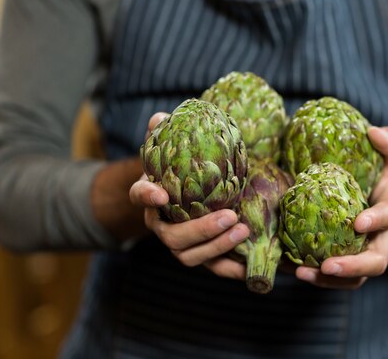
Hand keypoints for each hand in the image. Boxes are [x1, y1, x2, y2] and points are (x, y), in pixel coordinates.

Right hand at [128, 112, 249, 279]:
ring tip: (243, 230)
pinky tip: (249, 265)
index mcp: (150, 196)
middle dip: (200, 230)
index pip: (138, 195)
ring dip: (217, 247)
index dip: (146, 197)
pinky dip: (229, 269)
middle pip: (172, 237)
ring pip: (190, 256)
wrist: (186, 191)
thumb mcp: (171, 147)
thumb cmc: (179, 167)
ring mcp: (180, 243)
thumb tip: (160, 118)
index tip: (159, 195)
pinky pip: (211, 268)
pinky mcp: (200, 254)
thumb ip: (164, 131)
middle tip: (229, 216)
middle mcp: (161, 225)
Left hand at [295, 126, 387, 288]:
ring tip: (301, 273)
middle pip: (376, 262)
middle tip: (327, 266)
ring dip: (329, 280)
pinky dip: (316, 277)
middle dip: (353, 266)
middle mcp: (384, 238)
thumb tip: (373, 132)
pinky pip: (336, 277)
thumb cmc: (387, 173)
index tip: (357, 222)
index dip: (377, 221)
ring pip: (356, 278)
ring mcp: (368, 253)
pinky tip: (291, 269)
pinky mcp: (350, 261)